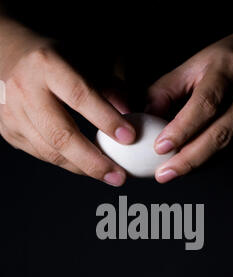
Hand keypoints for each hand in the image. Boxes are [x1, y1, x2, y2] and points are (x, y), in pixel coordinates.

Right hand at [0, 18, 134, 185]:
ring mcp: (12, 113)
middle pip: (61, 135)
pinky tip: (86, 166)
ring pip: (50, 152)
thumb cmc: (53, 59)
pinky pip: (42, 155)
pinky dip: (68, 163)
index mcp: (47, 64)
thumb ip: (110, 85)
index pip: (80, 96)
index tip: (129, 137)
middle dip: (93, 161)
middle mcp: (25, 89)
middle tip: (118, 176)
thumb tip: (131, 115)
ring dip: (83, 168)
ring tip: (108, 174)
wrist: (6, 55)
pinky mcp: (9, 131)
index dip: (106, 119)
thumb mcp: (84, 58)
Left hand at [146, 30, 232, 182]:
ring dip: (199, 164)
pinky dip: (211, 161)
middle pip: (222, 132)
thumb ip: (165, 92)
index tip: (160, 147)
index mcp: (228, 69)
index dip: (182, 128)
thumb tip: (144, 121)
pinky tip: (192, 166)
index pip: (206, 102)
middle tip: (164, 173)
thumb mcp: (192, 65)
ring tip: (173, 173)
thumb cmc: (224, 61)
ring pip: (229, 147)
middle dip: (190, 158)